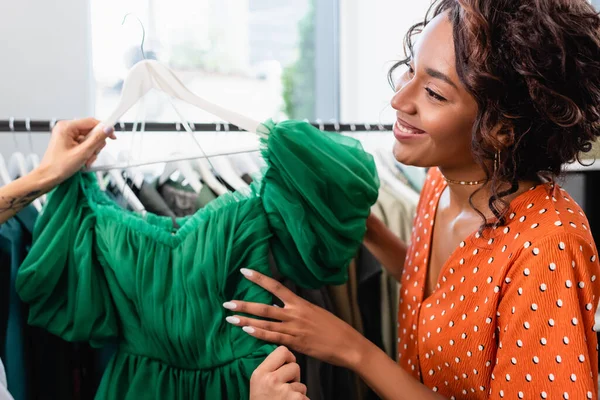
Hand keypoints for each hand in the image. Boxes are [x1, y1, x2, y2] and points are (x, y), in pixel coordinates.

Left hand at [37, 118, 115, 184]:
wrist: (47, 177)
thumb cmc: (58, 166)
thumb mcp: (82, 153)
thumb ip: (97, 139)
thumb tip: (107, 129)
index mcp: (66, 127)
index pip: (91, 122)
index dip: (104, 129)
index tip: (113, 135)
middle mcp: (66, 129)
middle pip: (92, 131)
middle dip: (95, 145)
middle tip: (92, 154)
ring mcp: (68, 136)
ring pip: (90, 139)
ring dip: (92, 151)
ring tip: (86, 160)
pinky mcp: (69, 143)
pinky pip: (85, 145)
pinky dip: (87, 153)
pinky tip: (84, 160)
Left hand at [223, 269, 365, 369]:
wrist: (347, 344)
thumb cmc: (332, 327)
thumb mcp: (315, 312)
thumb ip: (297, 309)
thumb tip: (279, 306)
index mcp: (300, 303)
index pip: (276, 286)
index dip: (259, 278)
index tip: (244, 271)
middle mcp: (295, 314)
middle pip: (265, 307)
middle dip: (245, 304)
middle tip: (227, 302)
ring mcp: (295, 329)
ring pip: (266, 323)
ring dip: (246, 320)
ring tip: (230, 318)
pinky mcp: (296, 343)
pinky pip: (274, 338)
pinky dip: (259, 334)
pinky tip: (247, 330)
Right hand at [250, 346, 308, 399]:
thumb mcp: (258, 383)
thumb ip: (269, 370)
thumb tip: (285, 356)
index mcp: (260, 373)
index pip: (282, 351)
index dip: (288, 358)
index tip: (286, 365)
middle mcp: (271, 380)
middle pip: (295, 366)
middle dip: (293, 377)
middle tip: (284, 387)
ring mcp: (284, 391)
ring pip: (301, 384)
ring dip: (297, 393)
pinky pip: (304, 397)